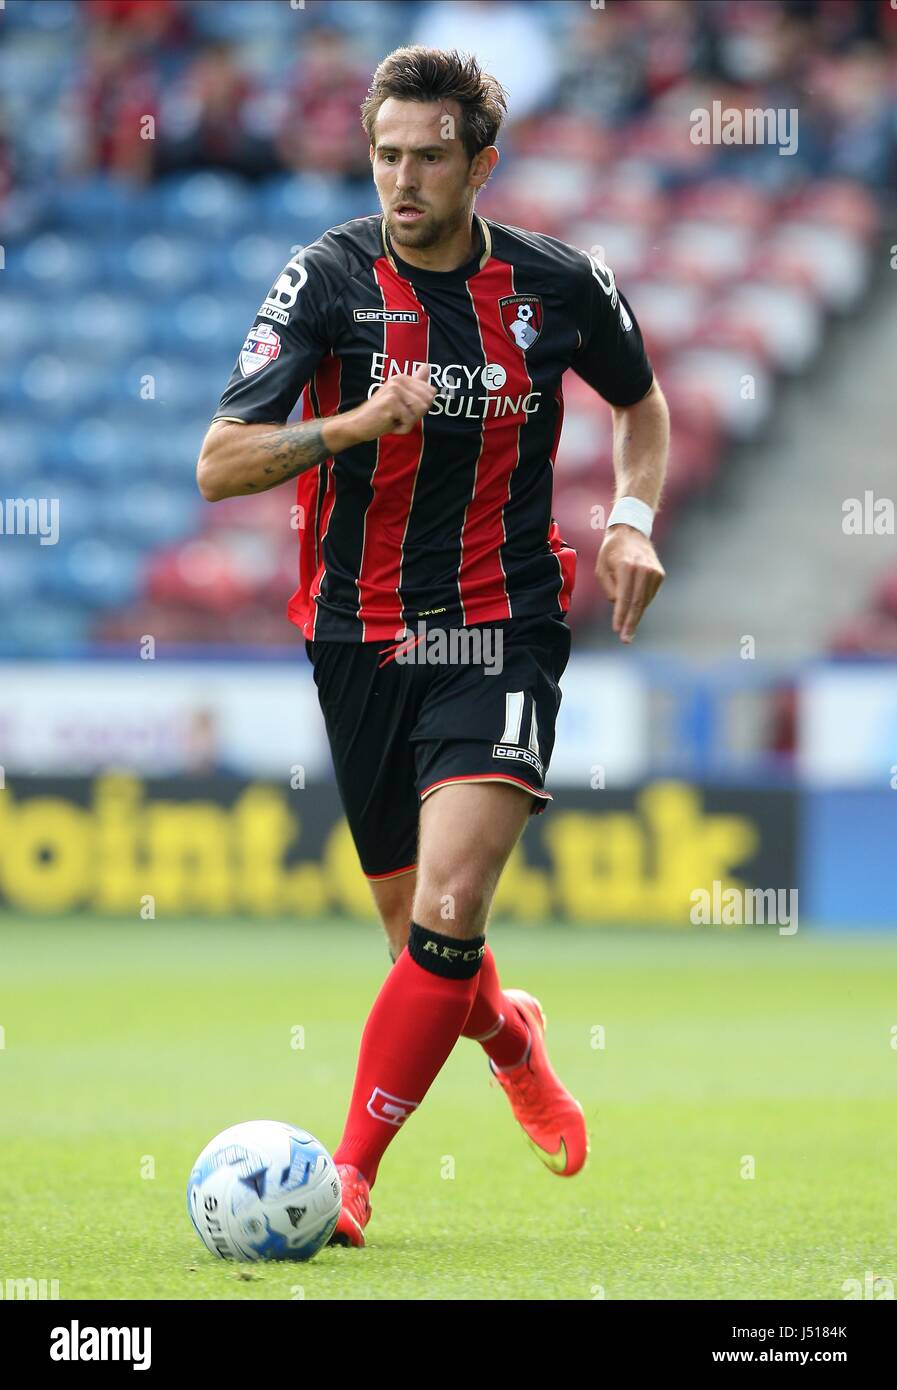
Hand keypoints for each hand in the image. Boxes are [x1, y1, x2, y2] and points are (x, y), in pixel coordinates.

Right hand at [344, 363, 436, 442]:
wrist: (358, 424)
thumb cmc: (381, 414)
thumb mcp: (401, 398)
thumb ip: (415, 384)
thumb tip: (427, 366)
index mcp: (402, 377)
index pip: (431, 392)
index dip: (421, 407)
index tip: (404, 409)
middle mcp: (399, 380)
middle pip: (428, 401)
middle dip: (416, 415)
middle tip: (399, 416)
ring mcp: (394, 390)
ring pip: (421, 410)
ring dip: (409, 422)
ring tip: (394, 419)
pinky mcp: (391, 402)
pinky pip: (409, 421)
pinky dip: (402, 428)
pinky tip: (389, 424)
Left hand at [596, 523, 664, 642]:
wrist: (631, 533)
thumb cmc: (611, 552)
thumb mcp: (601, 568)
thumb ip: (609, 588)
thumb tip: (619, 604)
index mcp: (627, 567)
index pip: (625, 597)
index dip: (621, 616)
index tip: (617, 630)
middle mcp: (643, 569)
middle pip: (638, 603)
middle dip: (631, 623)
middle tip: (626, 639)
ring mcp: (654, 572)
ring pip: (644, 601)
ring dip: (635, 616)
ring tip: (627, 629)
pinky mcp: (659, 575)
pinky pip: (649, 595)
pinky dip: (641, 603)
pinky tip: (633, 606)